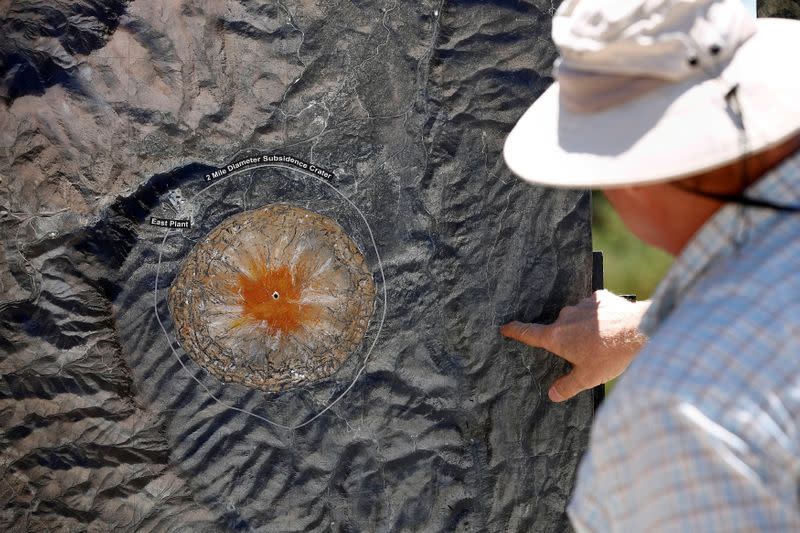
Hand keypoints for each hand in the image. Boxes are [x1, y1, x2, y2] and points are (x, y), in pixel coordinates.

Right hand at [500, 290, 650, 401]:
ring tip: (602, 340)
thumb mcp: (588, 378)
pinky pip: (594, 307)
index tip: (505, 327)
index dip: (515, 331)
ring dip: (584, 327)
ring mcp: (582, 305)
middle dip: (567, 338)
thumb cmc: (610, 356)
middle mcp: (565, 317)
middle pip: (558, 328)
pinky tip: (611, 326)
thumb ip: (567, 386)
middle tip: (583, 351)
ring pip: (577, 317)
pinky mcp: (600, 298)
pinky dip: (599, 316)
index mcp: (557, 337)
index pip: (529, 333)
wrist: (639, 331)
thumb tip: (552, 395)